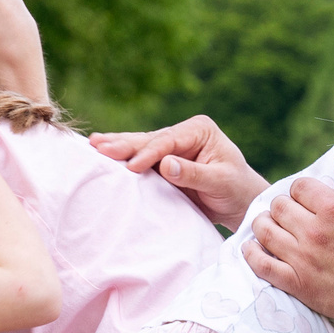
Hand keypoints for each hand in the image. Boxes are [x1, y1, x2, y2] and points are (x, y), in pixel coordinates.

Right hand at [89, 114, 269, 228]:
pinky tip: (103, 152)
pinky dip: (124, 157)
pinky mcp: (163, 161)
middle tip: (98, 146)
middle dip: (124, 144)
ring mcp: (171, 146)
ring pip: (141, 146)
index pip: (168, 141)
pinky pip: (141, 158)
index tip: (132, 167)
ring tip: (93, 144)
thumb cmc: (236, 189)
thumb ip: (194, 174)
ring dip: (117, 147)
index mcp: (199, 130)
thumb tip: (166, 164)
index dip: (149, 154)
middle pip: (149, 139)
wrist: (240, 202)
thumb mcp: (219, 182)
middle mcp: (183, 133)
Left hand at [241, 177, 333, 327]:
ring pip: (265, 231)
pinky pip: (262, 265)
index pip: (298, 187)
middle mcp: (316, 231)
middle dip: (280, 207)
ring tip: (266, 227)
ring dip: (262, 226)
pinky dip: (251, 254)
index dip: (298, 191)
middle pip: (278, 206)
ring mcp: (305, 259)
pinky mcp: (299, 284)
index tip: (301, 199)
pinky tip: (251, 249)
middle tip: (285, 215)